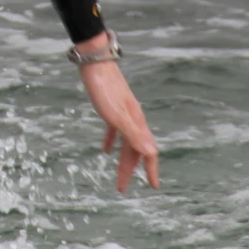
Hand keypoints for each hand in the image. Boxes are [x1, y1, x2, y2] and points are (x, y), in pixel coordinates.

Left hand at [77, 39, 159, 190]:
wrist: (95, 61)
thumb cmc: (104, 88)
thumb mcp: (115, 115)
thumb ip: (132, 134)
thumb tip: (150, 153)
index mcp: (136, 122)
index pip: (148, 151)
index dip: (151, 170)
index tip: (154, 187)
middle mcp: (133, 119)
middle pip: (135, 149)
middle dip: (130, 170)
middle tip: (123, 188)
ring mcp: (122, 112)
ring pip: (126, 141)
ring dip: (122, 159)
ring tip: (117, 175)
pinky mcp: (110, 107)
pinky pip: (114, 130)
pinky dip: (111, 141)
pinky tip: (104, 150)